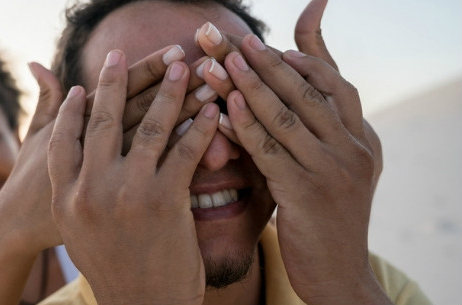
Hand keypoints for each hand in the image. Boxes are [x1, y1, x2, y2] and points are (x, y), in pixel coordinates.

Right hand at [49, 50, 219, 304]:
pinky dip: (200, 126)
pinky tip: (211, 110)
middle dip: (115, 81)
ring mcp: (125, 194)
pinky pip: (183, 151)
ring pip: (146, 128)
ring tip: (182, 66)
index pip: (62, 137)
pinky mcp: (163, 202)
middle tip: (123, 54)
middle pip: (101, 122)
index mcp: (64, 196)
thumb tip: (57, 157)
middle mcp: (88, 191)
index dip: (73, 108)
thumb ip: (67, 185)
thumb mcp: (74, 229)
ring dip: (168, 91)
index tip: (83, 85)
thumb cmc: (111, 268)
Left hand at [220, 33, 389, 303]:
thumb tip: (279, 100)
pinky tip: (222, 109)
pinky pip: (269, 151)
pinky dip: (245, 126)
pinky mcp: (307, 194)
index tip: (270, 37)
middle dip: (264, 60)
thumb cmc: (324, 221)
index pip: (335, 81)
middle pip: (305, 90)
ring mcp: (334, 170)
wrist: (339, 276)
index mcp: (362, 139)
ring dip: (248, 85)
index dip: (306, 52)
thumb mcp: (329, 171)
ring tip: (218, 62)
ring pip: (285, 115)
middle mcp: (354, 148)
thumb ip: (310, 134)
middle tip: (230, 37)